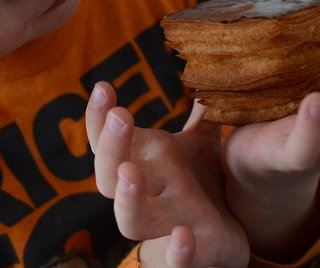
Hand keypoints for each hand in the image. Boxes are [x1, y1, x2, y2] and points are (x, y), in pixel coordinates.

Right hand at [85, 82, 249, 267]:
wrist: (221, 241)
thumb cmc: (197, 187)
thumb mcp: (198, 148)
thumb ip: (198, 117)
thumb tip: (205, 71)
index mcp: (141, 164)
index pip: (107, 141)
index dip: (98, 118)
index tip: (102, 86)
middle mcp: (145, 195)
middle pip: (111, 175)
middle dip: (112, 147)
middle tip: (120, 115)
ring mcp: (166, 226)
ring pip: (132, 220)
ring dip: (128, 198)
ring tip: (131, 173)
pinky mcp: (192, 256)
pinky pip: (177, 260)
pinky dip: (176, 251)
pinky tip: (183, 235)